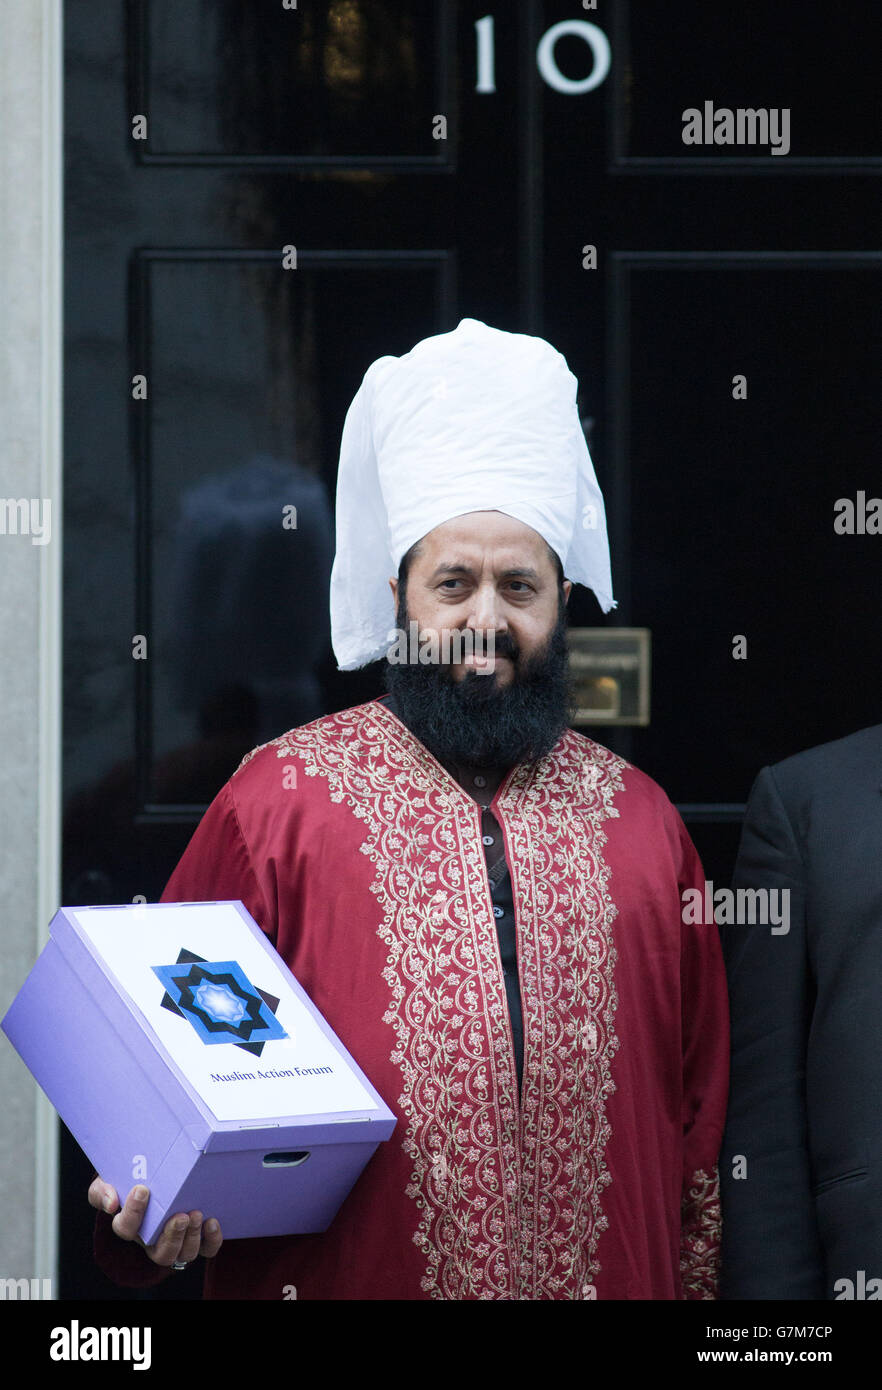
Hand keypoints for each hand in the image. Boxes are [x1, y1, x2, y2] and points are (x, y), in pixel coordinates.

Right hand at [88, 1177, 222, 1266]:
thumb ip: (102, 1190)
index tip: (141, 1189)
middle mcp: (154, 1240)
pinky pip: (207, 1249)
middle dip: (171, 1237)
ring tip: (195, 1214)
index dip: (133, 1212)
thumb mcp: (108, 1181)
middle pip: (161, 1253)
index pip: (126, 1229)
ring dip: (191, 1237)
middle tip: (179, 1216)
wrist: (150, 1174)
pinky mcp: (198, 1236)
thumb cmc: (128, 1180)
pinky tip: (212, 1222)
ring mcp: (177, 1240)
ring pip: (184, 1254)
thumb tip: (111, 1202)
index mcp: (131, 1226)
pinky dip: (211, 1240)